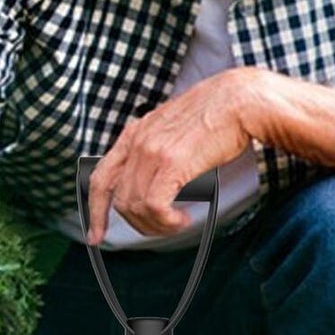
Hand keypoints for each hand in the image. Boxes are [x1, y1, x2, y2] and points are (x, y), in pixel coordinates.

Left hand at [87, 68, 262, 241]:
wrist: (239, 99)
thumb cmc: (217, 115)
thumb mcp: (173, 130)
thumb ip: (157, 151)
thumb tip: (158, 184)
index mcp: (135, 133)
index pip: (101, 178)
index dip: (95, 211)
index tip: (96, 234)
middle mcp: (137, 141)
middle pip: (118, 200)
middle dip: (138, 223)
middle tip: (161, 228)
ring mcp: (151, 150)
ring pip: (134, 206)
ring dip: (156, 224)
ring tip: (178, 222)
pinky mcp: (171, 162)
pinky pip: (153, 205)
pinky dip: (166, 221)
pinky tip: (183, 218)